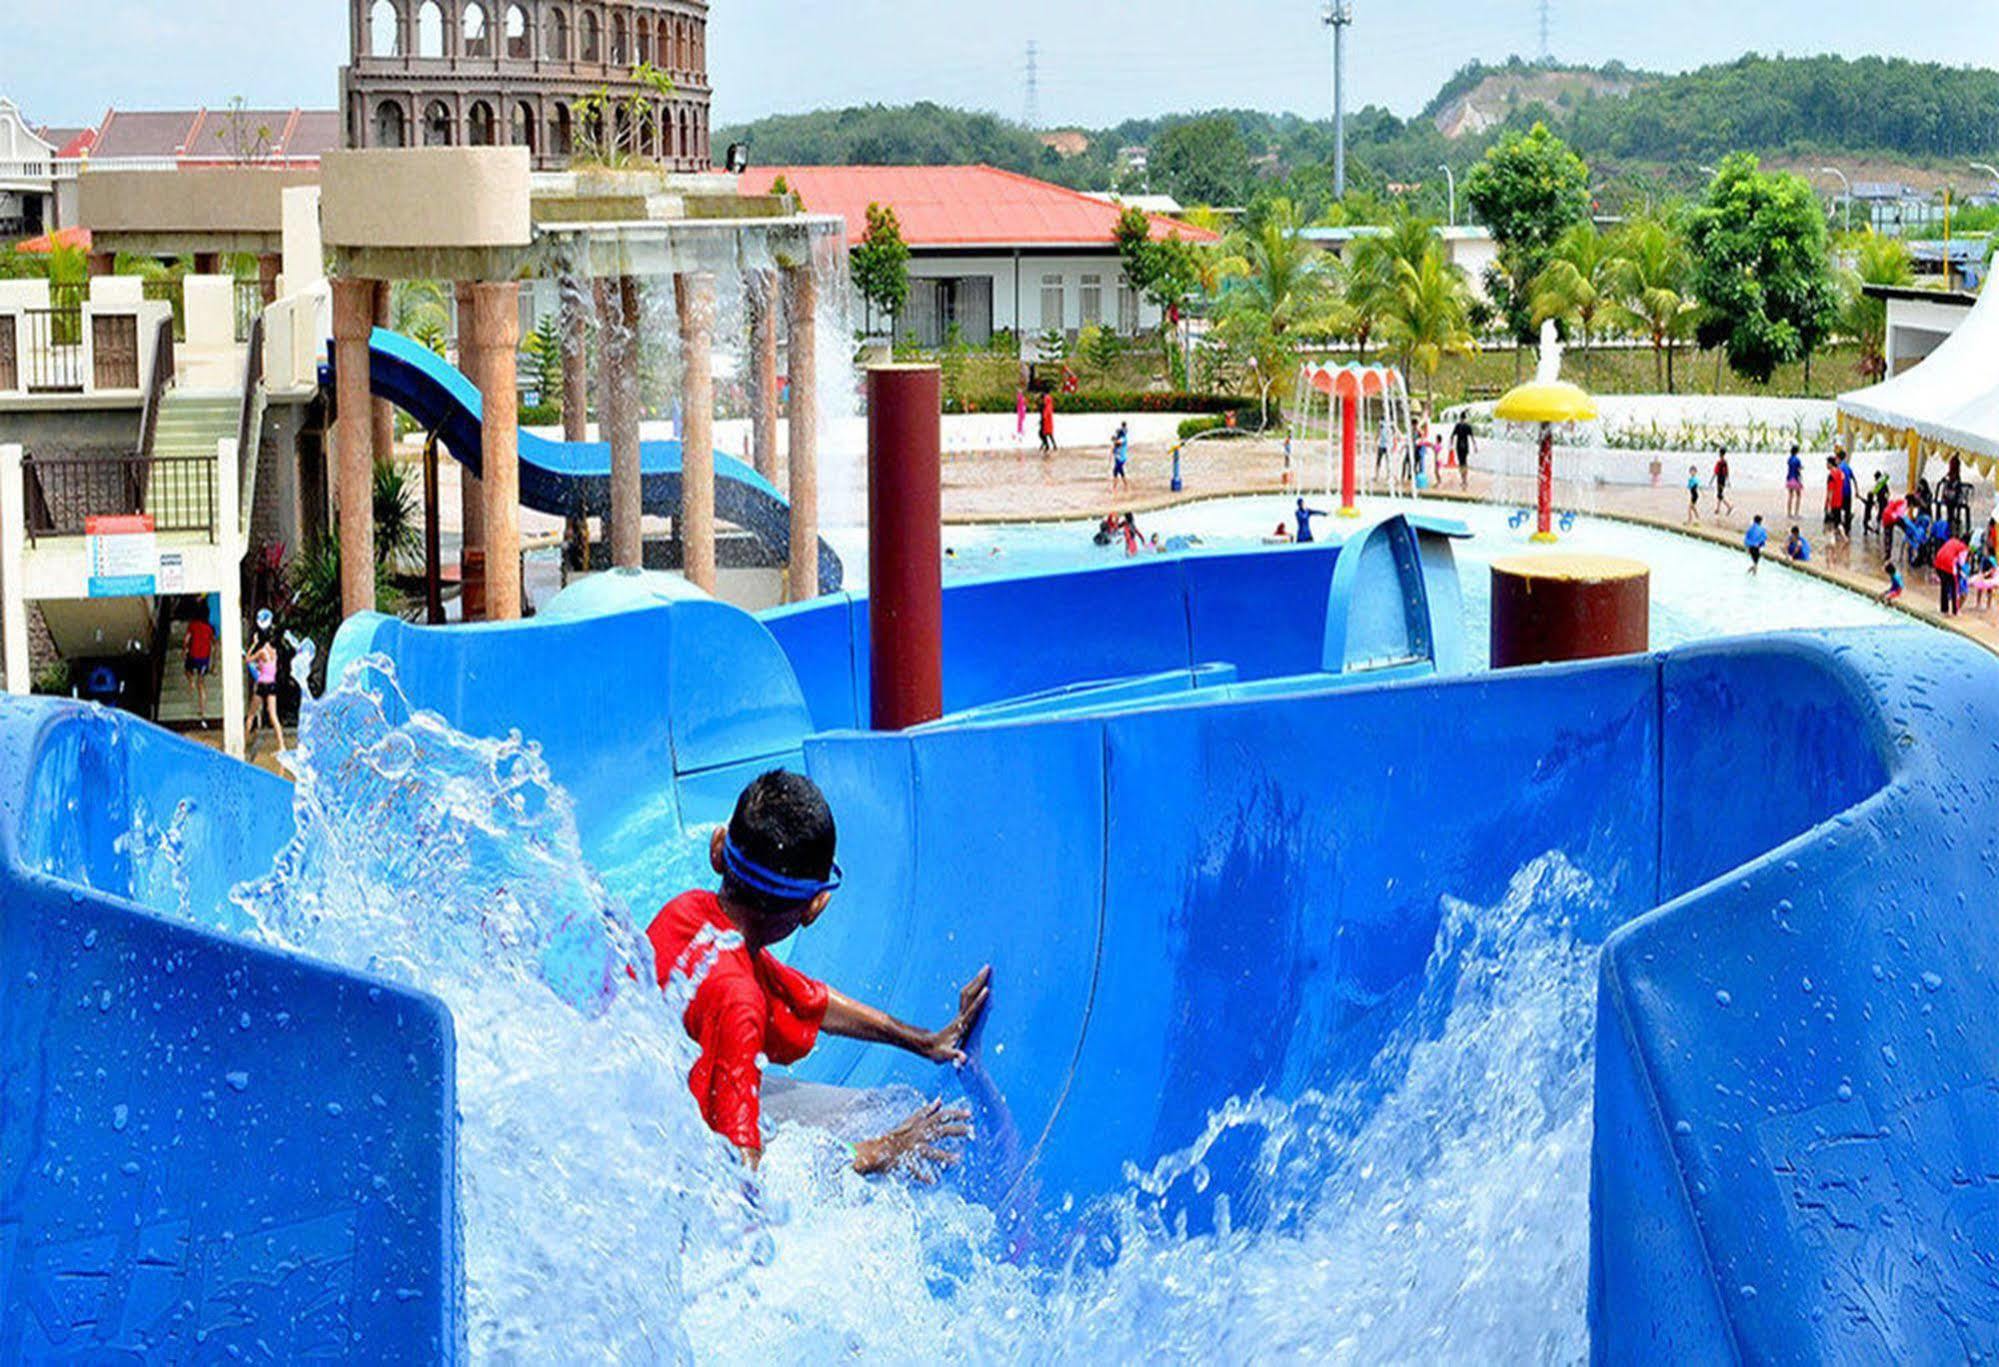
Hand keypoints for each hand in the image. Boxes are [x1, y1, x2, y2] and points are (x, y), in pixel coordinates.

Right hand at [853, 1100, 971, 1181]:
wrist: (875, 1149)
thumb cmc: (896, 1135)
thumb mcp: (912, 1120)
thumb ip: (927, 1111)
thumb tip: (940, 1099)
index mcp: (918, 1124)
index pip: (939, 1116)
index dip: (954, 1113)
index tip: (969, 1114)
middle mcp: (916, 1134)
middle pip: (939, 1130)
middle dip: (955, 1130)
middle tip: (971, 1131)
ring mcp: (910, 1148)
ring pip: (930, 1151)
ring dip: (944, 1155)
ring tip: (957, 1159)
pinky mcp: (903, 1160)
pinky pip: (914, 1169)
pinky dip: (923, 1176)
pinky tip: (932, 1181)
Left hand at [920, 966, 991, 1064]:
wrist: (928, 1047)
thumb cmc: (939, 1052)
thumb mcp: (946, 1056)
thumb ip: (955, 1056)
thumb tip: (963, 1058)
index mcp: (961, 1025)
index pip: (971, 1010)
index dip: (979, 1001)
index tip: (987, 990)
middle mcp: (961, 1016)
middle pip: (969, 995)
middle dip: (979, 981)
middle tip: (988, 968)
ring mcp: (960, 1014)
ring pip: (968, 993)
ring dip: (976, 981)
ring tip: (985, 970)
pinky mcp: (960, 1014)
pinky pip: (968, 997)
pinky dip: (974, 987)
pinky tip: (978, 983)